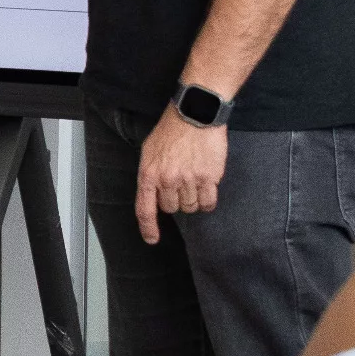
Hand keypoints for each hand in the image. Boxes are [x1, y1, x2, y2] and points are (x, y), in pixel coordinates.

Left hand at [136, 112, 229, 243]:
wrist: (194, 115)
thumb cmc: (170, 131)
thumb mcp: (149, 152)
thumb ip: (150, 175)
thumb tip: (154, 196)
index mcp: (148, 174)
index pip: (145, 209)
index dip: (148, 227)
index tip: (152, 239)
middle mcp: (167, 180)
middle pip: (172, 208)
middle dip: (176, 200)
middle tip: (181, 183)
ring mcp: (189, 180)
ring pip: (191, 207)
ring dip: (193, 199)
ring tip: (194, 178)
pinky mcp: (210, 178)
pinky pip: (209, 202)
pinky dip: (208, 200)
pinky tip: (207, 187)